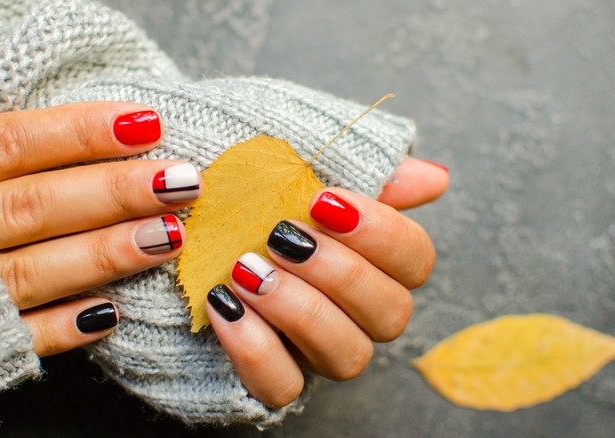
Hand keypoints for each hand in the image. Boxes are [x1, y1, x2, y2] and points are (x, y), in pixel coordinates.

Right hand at [0, 33, 201, 356]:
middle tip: (180, 180)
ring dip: (105, 254)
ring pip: (35, 270)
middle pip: (36, 205)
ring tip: (170, 236)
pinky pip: (13, 339)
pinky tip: (111, 313)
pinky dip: (59, 328)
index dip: (78, 133)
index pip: (8, 145)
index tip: (144, 123)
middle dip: (112, 192)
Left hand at [206, 158, 447, 406]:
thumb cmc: (252, 197)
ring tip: (249, 270)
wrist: (180, 230)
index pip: (416, 261)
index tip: (323, 200)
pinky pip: (282, 387)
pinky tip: (225, 304)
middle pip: (391, 314)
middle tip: (282, 236)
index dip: (381, 233)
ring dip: (300, 310)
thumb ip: (369, 175)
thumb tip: (434, 177)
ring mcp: (316, 351)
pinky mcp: (271, 378)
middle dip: (339, 272)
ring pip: (348, 357)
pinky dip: (254, 348)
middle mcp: (355, 314)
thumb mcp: (301, 170)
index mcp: (372, 264)